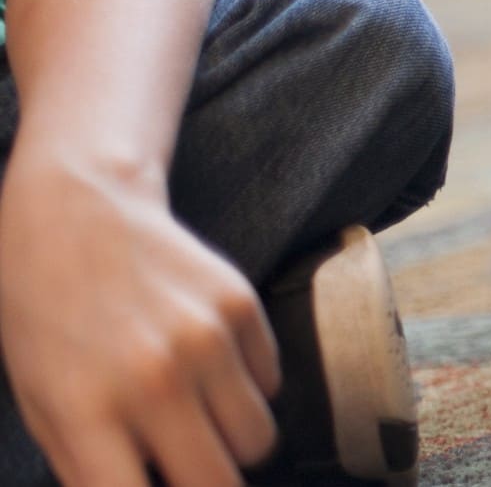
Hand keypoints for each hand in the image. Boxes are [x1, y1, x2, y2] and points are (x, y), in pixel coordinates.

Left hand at [0, 149, 279, 486]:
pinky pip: (270, 385)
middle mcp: (156, 378)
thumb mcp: (40, 403)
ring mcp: (208, 339)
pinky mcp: (244, 306)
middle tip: (186, 471)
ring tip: (195, 421)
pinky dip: (246, 392)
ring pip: (257, 440)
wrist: (78, 212)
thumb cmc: (45, 315)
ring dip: (229, 443)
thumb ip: (87, 464)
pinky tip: (207, 368)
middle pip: (219, 481)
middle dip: (206, 485)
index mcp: (89, 410)